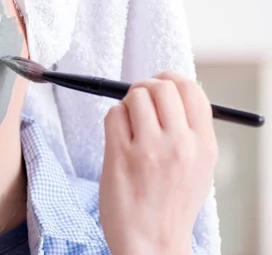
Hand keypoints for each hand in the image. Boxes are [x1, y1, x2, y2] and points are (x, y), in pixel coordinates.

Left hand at [99, 71, 217, 254]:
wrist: (152, 243)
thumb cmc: (171, 202)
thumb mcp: (198, 166)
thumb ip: (189, 129)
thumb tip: (169, 89)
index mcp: (204, 144)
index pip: (191, 90)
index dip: (171, 79)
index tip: (160, 84)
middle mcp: (180, 144)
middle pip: (161, 87)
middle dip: (145, 87)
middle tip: (138, 100)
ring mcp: (150, 149)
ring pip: (134, 97)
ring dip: (127, 104)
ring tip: (129, 126)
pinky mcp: (121, 156)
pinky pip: (113, 114)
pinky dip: (114, 119)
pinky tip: (119, 138)